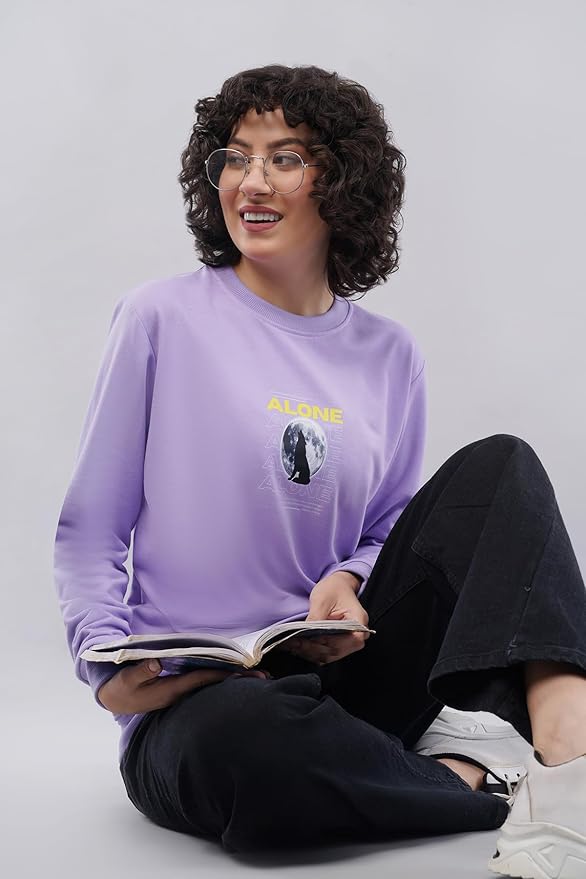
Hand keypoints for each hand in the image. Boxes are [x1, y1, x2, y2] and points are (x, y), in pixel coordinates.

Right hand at [97, 660, 268, 713]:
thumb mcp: (125, 681)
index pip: (203, 680)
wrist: (117, 699)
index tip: (243, 670)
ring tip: (261, 677)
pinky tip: (238, 676)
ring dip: (236, 681)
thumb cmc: (122, 689)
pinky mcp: (182, 688)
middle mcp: (183, 692)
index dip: (222, 674)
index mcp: (173, 690)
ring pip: (214, 685)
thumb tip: (156, 663)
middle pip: (216, 686)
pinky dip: (224, 678)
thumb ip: (139, 672)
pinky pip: (208, 682)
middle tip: (267, 677)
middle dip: (240, 681)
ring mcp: (184, 691)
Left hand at [278, 573, 369, 665]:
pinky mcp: (337, 645)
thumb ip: (316, 618)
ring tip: (293, 645)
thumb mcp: (322, 599)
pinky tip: (298, 647)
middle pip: (337, 650)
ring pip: (329, 655)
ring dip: (310, 652)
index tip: (312, 638)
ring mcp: (348, 642)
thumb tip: (305, 634)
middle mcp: (357, 635)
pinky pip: (325, 654)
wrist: (336, 586)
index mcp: (359, 620)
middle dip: (314, 648)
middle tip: (295, 643)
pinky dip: (311, 652)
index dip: (331, 642)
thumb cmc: (333, 589)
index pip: (351, 640)